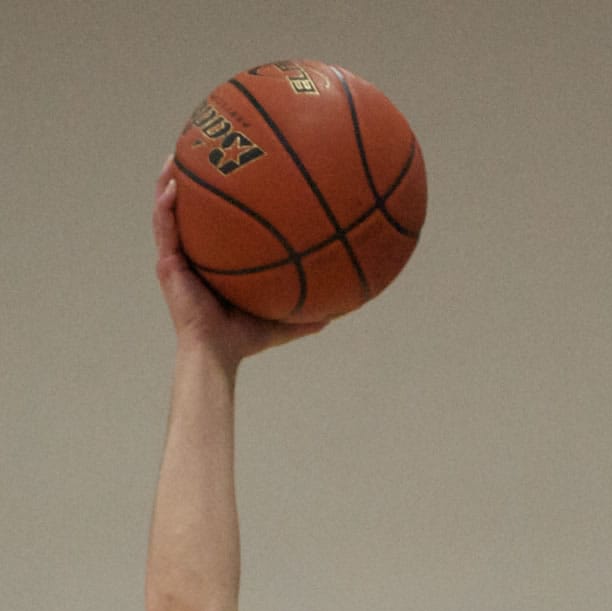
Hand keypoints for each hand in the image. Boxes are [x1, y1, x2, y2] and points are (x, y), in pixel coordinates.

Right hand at [153, 160, 327, 365]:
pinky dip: (165, 205)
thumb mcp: (281, 319)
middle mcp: (194, 255)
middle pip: (192, 209)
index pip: (216, 223)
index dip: (220, 197)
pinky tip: (172, 184)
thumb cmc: (244, 339)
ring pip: (169, 210)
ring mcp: (178, 257)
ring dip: (170, 180)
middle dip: (194, 178)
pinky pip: (164, 227)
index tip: (231, 169)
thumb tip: (340, 310)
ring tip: (177, 153)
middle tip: (204, 149)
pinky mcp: (167, 264)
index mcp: (214, 261)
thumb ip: (307, 312)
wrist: (217, 354)